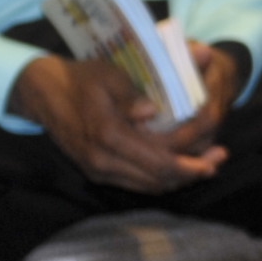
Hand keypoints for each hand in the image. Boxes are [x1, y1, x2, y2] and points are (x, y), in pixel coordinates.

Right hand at [11, 49, 227, 191]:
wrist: (44, 93)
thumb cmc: (82, 78)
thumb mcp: (109, 74)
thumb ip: (130, 94)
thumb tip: (151, 111)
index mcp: (108, 135)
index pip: (158, 162)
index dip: (190, 165)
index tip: (215, 158)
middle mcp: (102, 160)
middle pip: (156, 179)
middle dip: (191, 173)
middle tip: (217, 162)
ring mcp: (97, 170)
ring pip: (146, 185)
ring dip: (177, 179)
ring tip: (204, 166)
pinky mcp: (95, 171)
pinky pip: (133, 182)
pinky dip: (158, 178)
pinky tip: (176, 167)